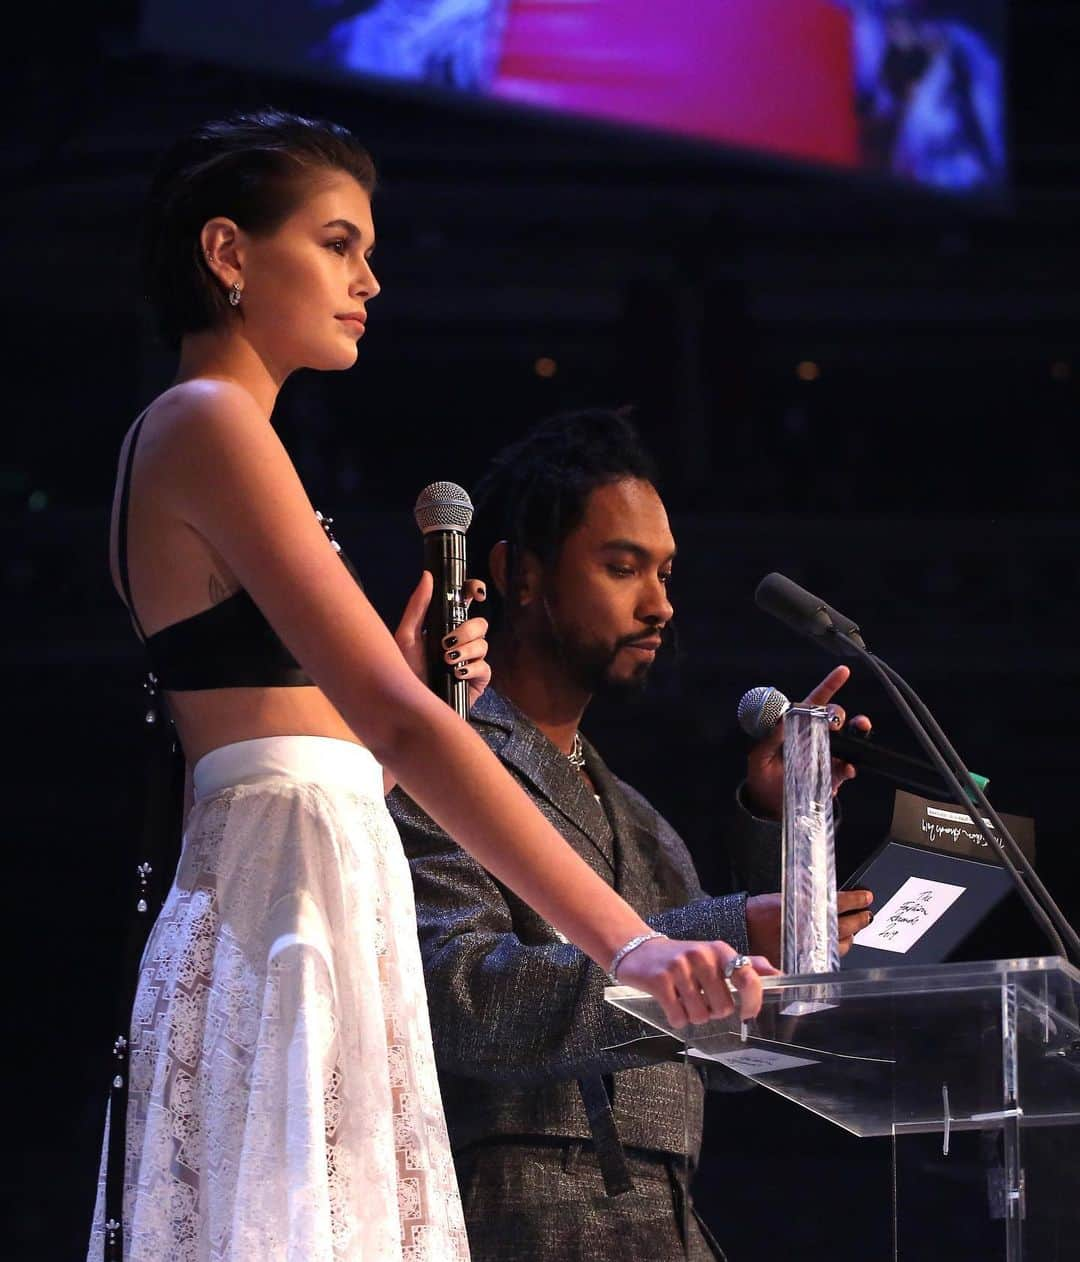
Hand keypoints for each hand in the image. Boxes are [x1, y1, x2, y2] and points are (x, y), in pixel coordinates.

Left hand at [394, 572, 490, 709]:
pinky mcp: (478, 680)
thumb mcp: (406, 638)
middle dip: (466, 630)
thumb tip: (428, 575)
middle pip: (480, 622)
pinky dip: (471, 668)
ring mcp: (471, 660)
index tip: (476, 593)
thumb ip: (418, 607)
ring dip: (466, 650)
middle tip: (447, 642)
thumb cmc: (404, 673)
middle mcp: (460, 641)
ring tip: (447, 661)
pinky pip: (485, 666)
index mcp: (444, 626)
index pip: (466, 602)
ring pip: (483, 643)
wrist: (410, 708)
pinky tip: (457, 674)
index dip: (475, 592)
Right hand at [614, 936, 778, 1028]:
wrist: (639, 950)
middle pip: (723, 1007)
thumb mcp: (715, 956)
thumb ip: (747, 966)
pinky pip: (678, 1017)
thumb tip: (779, 976)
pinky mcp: (659, 981)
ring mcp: (678, 967)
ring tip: (683, 998)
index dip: (752, 1001)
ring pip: (700, 1015)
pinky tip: (670, 1003)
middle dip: (713, 1010)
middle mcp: (700, 955)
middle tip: (700, 997)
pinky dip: (676, 1018)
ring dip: (693, 1015)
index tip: (747, 1014)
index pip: (747, 978)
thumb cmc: (683, 958)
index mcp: (718, 950)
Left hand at [744, 664, 871, 818]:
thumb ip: (768, 740)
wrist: (768, 805)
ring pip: (850, 737)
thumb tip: (781, 721)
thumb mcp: (758, 758)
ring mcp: (827, 755)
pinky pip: (848, 767)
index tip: (843, 671)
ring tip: (859, 727)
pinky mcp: (834, 776)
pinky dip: (851, 766)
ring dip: (857, 729)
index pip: (813, 702)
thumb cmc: (762, 776)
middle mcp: (815, 737)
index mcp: (796, 727)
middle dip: (838, 713)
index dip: (829, 685)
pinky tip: (847, 768)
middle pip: (834, 716)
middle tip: (833, 722)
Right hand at [746, 888, 873, 966]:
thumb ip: (809, 897)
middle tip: (867, 914)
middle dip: (860, 919)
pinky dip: (836, 950)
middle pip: (846, 925)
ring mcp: (810, 949)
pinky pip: (829, 958)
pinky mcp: (805, 963)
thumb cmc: (757, 913)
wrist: (740, 931)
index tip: (866, 896)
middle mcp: (811, 930)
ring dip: (851, 936)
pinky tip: (839, 944)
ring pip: (841, 945)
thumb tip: (832, 898)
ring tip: (855, 930)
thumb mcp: (784, 895)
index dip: (856, 899)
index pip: (841, 903)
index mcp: (806, 909)